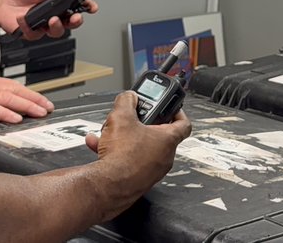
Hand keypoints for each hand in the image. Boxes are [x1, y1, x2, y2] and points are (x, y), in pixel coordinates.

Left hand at [0, 0, 98, 39]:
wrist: (2, 0)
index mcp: (58, 2)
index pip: (77, 5)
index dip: (87, 6)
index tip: (91, 6)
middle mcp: (54, 14)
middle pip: (71, 22)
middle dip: (76, 21)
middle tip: (75, 17)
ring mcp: (44, 25)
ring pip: (56, 32)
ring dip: (57, 27)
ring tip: (53, 19)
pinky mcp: (32, 32)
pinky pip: (34, 34)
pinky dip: (29, 26)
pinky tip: (23, 18)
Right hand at [0, 70, 54, 123]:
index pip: (10, 86)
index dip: (29, 94)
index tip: (44, 102)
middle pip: (13, 89)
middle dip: (34, 99)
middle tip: (50, 108)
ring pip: (6, 96)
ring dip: (26, 105)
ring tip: (41, 112)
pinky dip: (4, 112)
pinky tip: (15, 118)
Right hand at [85, 91, 191, 219]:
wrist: (109, 186)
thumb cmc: (123, 157)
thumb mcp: (121, 117)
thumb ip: (126, 101)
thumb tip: (128, 97)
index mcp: (168, 139)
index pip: (183, 123)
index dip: (177, 111)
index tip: (169, 107)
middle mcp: (164, 157)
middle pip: (157, 134)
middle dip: (141, 124)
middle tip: (132, 118)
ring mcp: (152, 171)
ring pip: (140, 147)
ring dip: (124, 138)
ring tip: (108, 132)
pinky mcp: (139, 180)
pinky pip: (129, 161)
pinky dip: (116, 152)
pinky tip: (99, 146)